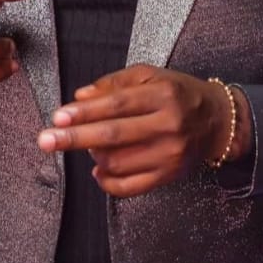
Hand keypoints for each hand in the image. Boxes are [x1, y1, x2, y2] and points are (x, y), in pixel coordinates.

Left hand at [37, 65, 251, 196]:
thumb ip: (114, 83)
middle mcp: (169, 125)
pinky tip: (98, 169)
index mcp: (163, 94)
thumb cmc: (178, 93)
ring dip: (93, 155)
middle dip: (75, 138)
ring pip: (119, 162)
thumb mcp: (151, 75)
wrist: (218, 121)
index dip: (86, 111)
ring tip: (87, 146)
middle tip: (45, 140)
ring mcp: (170, 154)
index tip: (58, 117)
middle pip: (114, 134)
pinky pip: (130, 186)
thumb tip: (80, 96)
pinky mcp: (169, 176)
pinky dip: (107, 181)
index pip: (117, 104)